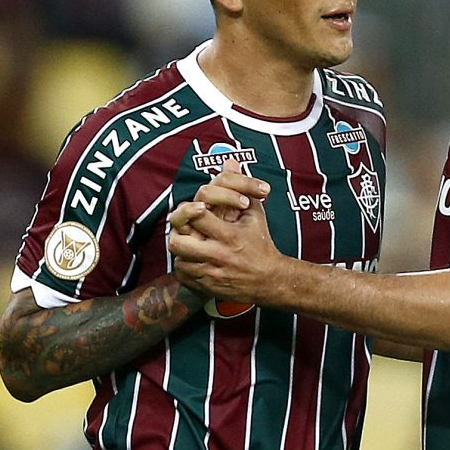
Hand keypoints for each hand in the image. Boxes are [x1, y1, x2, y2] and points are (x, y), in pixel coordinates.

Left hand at [166, 171, 282, 313]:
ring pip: (179, 260)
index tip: (197, 209)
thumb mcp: (255, 214)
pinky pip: (184, 276)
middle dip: (178, 233)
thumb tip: (230, 162)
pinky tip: (194, 261)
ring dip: (182, 251)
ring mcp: (212, 273)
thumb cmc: (261, 243)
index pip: (198, 217)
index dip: (191, 210)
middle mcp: (218, 255)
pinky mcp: (208, 287)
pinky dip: (185, 268)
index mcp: (229, 235)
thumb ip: (241, 187)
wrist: (270, 279)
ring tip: (189, 245)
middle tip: (185, 230)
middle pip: (179, 242)